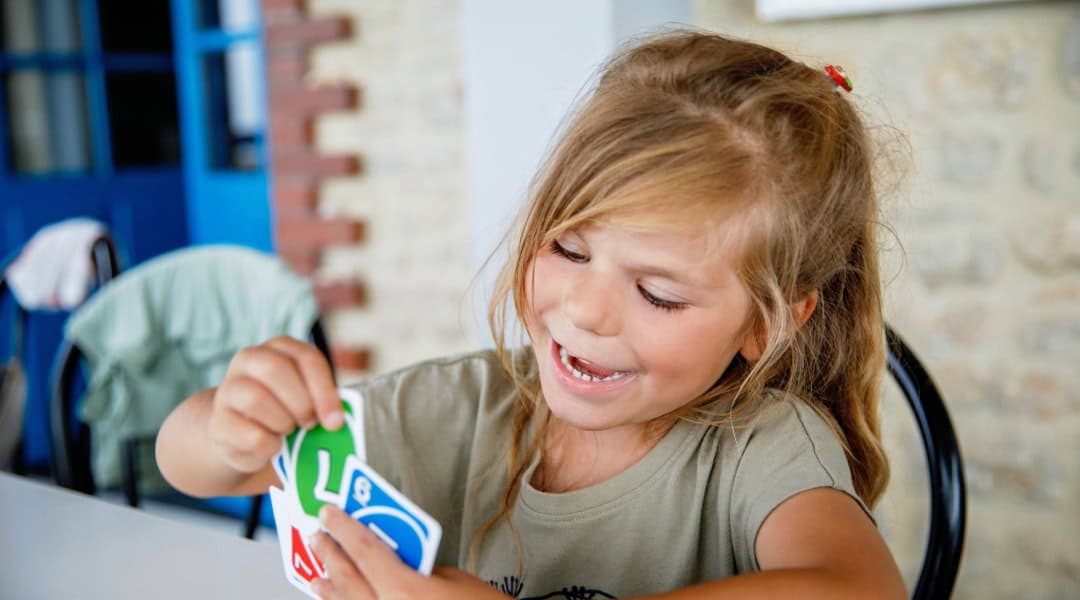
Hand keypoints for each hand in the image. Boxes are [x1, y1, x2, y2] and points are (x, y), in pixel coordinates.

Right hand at [207, 336, 340, 473]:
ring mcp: (228, 389)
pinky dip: (268, 445)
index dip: (324, 390)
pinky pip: (248, 434)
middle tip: (310, 424)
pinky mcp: (218, 422)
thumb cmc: (285, 410)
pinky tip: (273, 446)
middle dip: (301, 402)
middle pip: (275, 370)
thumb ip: (321, 400)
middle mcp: (249, 359)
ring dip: (282, 422)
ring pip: (255, 398)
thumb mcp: (306, 397)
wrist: (242, 434)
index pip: (306, 358)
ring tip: (288, 431)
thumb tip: (337, 419)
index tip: (335, 421)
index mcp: (279, 348)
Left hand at [309, 505, 509, 599]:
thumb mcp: (453, 580)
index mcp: (403, 590)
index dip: (344, 528)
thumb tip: (396, 563)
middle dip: (331, 554)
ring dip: (330, 589)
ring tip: (318, 574)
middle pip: (348, 579)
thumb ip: (418, 569)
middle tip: (318, 535)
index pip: (365, 550)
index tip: (329, 514)